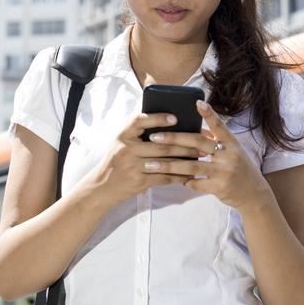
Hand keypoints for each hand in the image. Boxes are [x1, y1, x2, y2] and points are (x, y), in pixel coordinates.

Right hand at [80, 112, 202, 206]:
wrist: (102, 187)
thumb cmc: (116, 161)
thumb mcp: (121, 143)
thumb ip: (137, 133)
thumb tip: (167, 123)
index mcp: (123, 135)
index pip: (140, 121)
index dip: (158, 118)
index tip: (175, 118)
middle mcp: (127, 149)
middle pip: (161, 145)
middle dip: (184, 144)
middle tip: (201, 142)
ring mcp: (133, 166)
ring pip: (166, 161)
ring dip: (186, 159)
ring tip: (200, 156)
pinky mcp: (139, 182)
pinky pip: (164, 178)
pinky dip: (178, 176)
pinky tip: (189, 174)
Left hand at [142, 100, 271, 210]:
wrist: (254, 194)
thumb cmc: (239, 169)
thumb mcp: (232, 151)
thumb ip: (216, 140)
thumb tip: (197, 127)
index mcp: (231, 143)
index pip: (219, 125)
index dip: (209, 114)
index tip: (197, 102)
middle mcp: (229, 155)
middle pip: (197, 143)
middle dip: (173, 139)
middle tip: (154, 137)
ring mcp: (224, 172)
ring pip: (192, 166)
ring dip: (169, 165)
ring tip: (150, 164)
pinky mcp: (219, 188)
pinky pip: (196, 184)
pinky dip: (184, 182)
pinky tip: (172, 180)